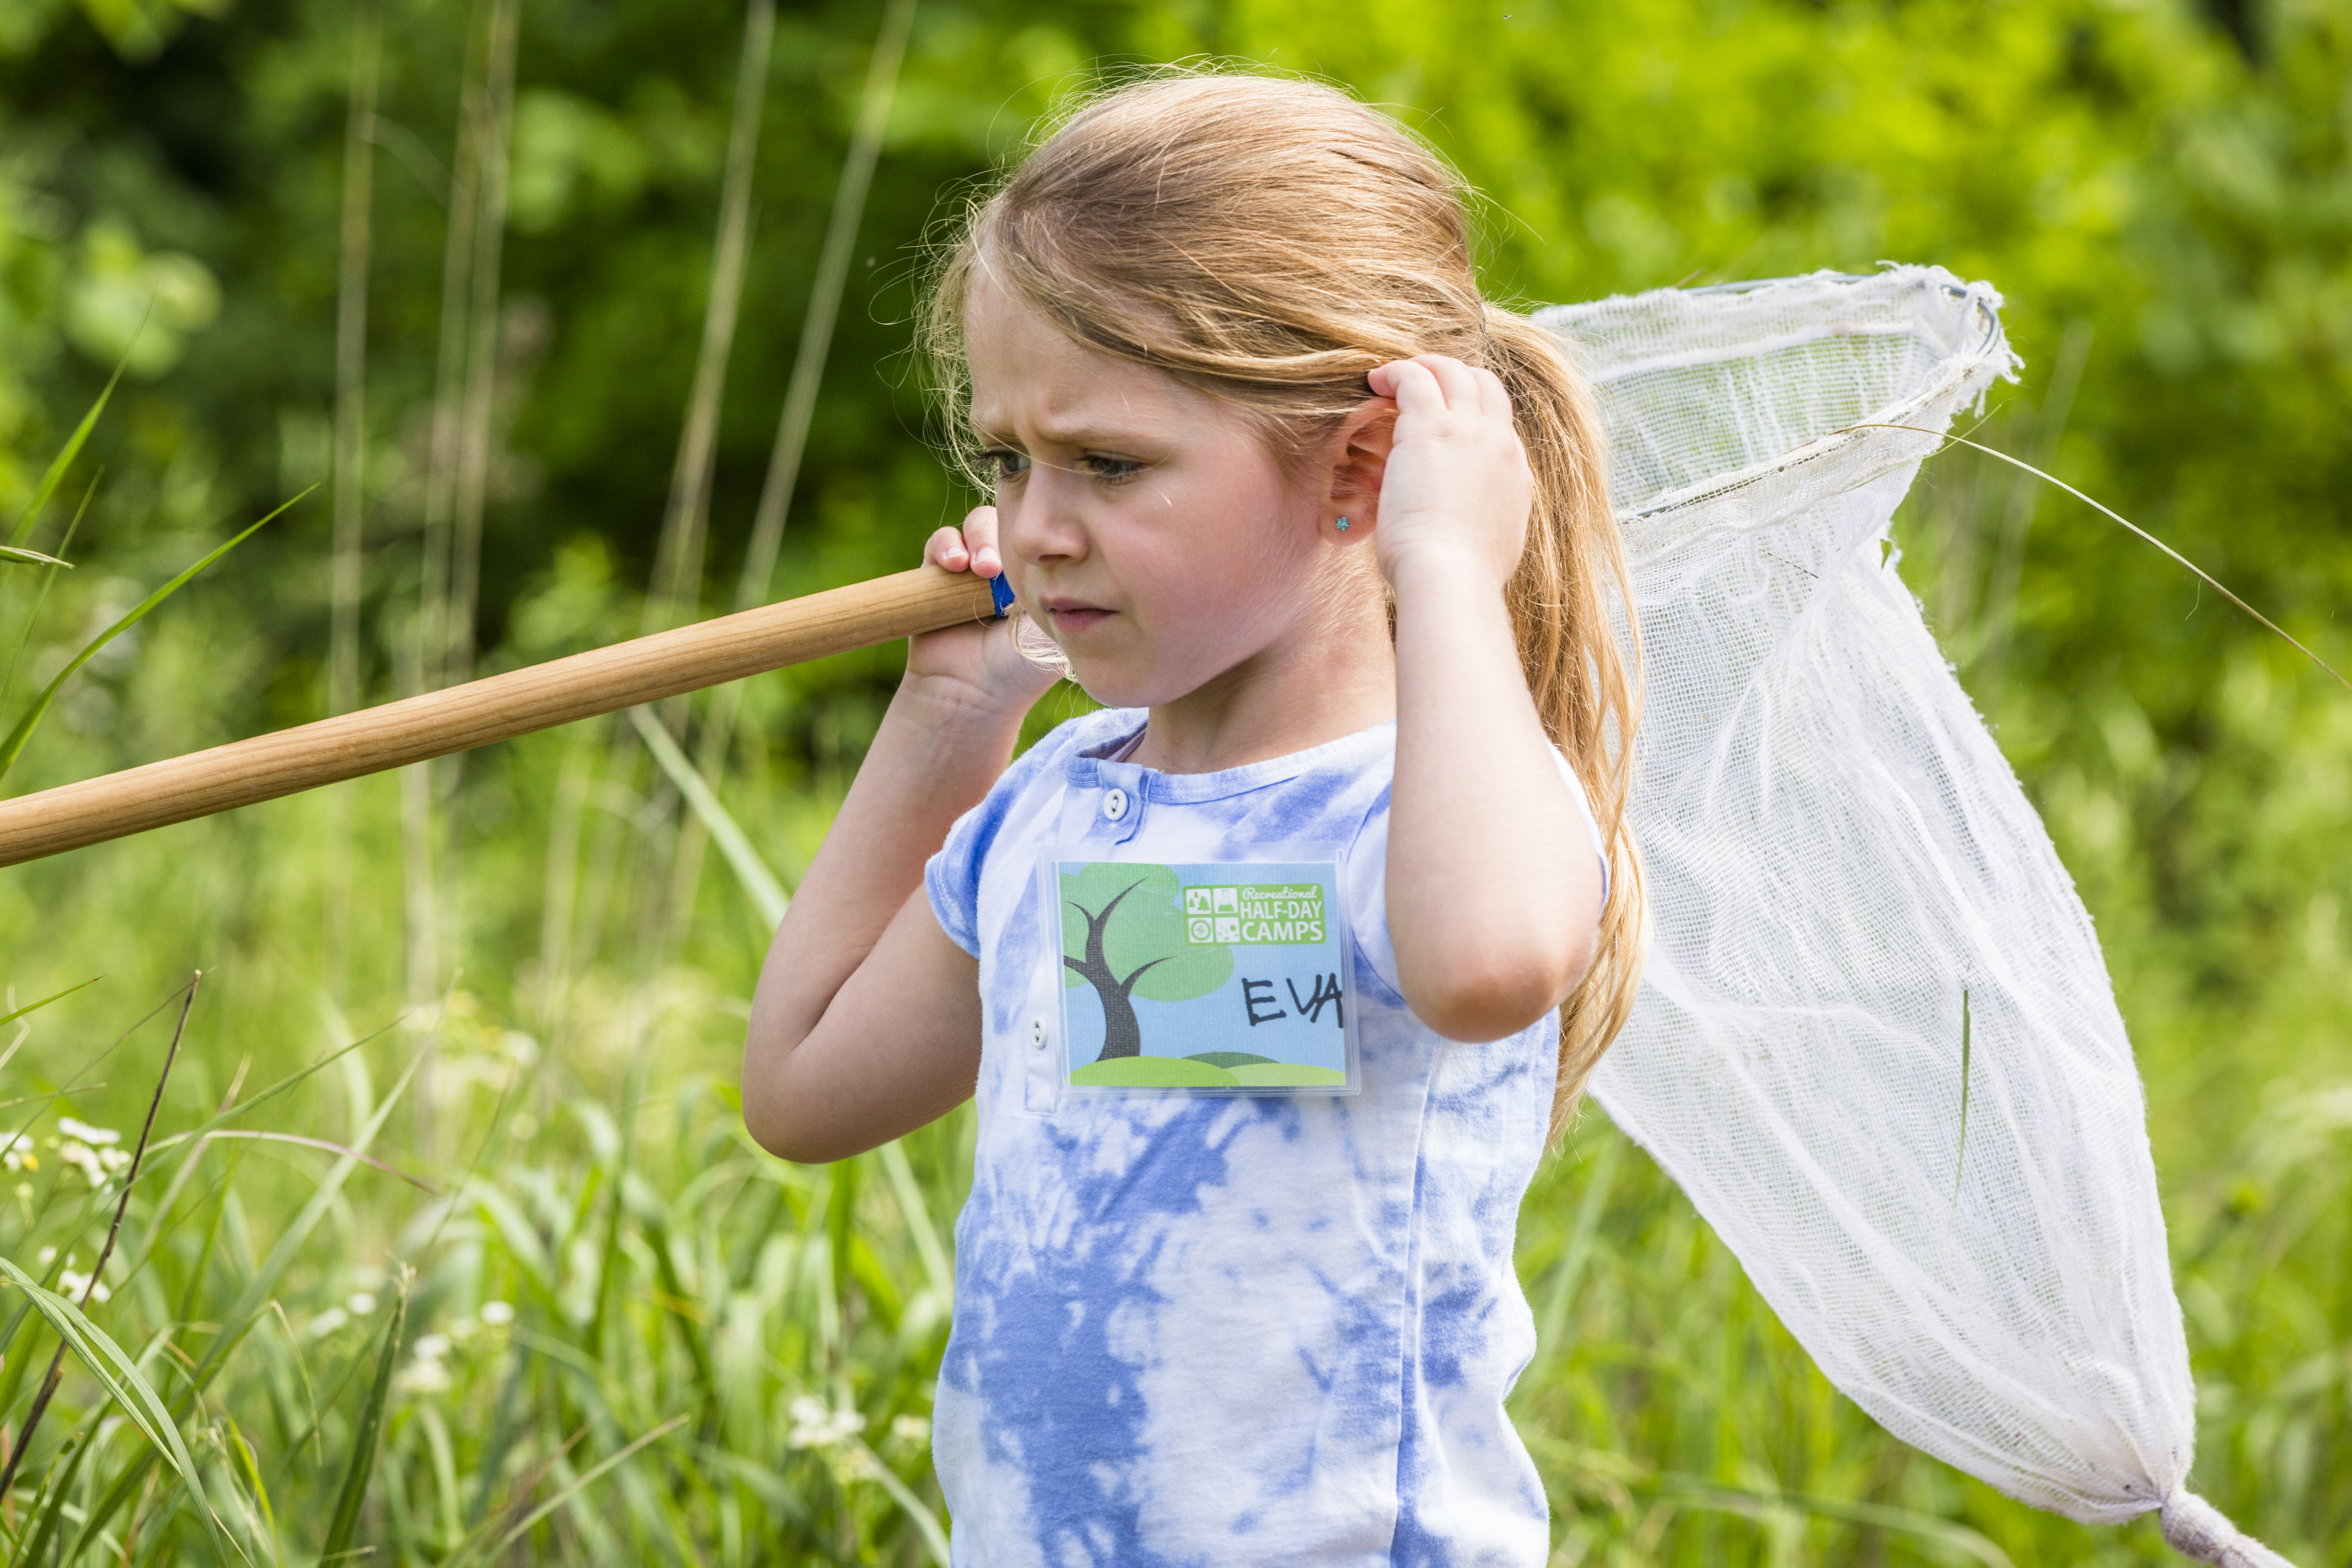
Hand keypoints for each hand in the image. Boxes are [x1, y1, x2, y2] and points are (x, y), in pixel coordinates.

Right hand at [911, 506, 1058, 718]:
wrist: (972, 694)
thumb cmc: (1019, 670)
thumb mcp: (1052, 631)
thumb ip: (1064, 596)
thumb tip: (1073, 558)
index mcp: (1039, 576)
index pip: (1042, 536)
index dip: (1038, 538)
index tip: (1033, 564)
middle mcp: (1007, 568)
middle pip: (1009, 522)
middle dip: (1002, 538)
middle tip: (994, 569)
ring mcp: (971, 569)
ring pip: (976, 524)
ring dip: (976, 538)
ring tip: (976, 568)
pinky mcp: (937, 575)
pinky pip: (940, 542)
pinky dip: (945, 545)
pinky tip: (953, 564)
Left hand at [1363, 355, 1531, 590]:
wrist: (1453, 579)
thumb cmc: (1461, 578)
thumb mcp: (1492, 547)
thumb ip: (1487, 523)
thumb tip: (1473, 524)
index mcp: (1514, 474)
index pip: (1498, 427)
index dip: (1470, 417)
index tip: (1443, 423)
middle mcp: (1498, 444)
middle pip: (1485, 385)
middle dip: (1454, 377)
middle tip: (1422, 383)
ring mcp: (1468, 432)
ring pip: (1453, 372)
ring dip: (1424, 367)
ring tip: (1393, 377)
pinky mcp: (1430, 428)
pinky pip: (1415, 378)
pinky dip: (1396, 372)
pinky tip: (1375, 381)